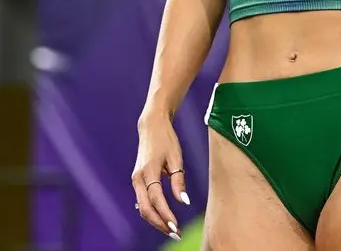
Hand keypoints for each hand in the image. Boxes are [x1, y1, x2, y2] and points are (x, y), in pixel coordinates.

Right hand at [131, 115, 188, 239]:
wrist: (152, 127)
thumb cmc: (167, 140)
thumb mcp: (176, 157)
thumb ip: (178, 180)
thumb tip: (183, 202)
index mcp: (149, 171)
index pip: (156, 200)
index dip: (166, 216)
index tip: (177, 228)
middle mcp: (138, 178)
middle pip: (145, 209)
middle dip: (160, 224)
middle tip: (176, 234)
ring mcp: (136, 180)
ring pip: (142, 207)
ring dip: (156, 220)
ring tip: (172, 229)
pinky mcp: (137, 180)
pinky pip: (143, 200)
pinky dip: (151, 211)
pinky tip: (162, 218)